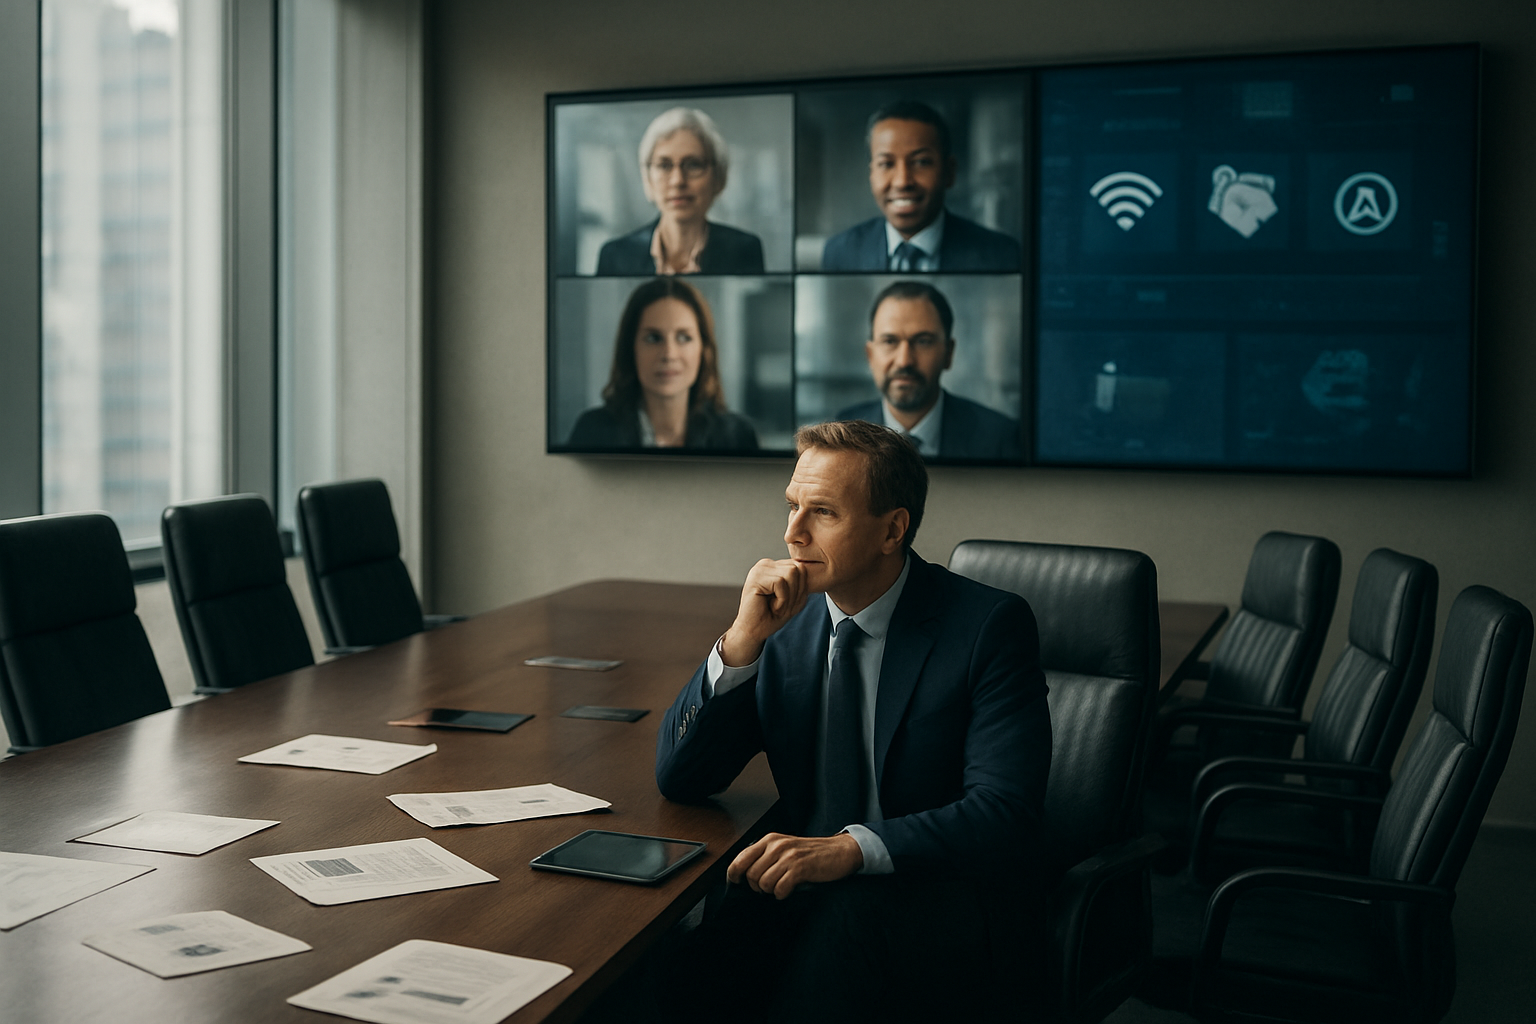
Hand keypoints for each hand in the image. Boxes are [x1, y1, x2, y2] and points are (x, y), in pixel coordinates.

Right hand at [719, 559, 807, 666]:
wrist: (753, 632)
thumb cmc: (771, 617)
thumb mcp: (794, 599)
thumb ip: (802, 584)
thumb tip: (812, 574)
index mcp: (774, 567)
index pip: (800, 566)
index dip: (801, 588)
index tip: (787, 603)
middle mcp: (766, 564)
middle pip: (798, 568)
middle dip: (796, 591)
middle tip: (782, 606)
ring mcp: (760, 569)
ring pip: (791, 573)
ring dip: (788, 597)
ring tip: (776, 606)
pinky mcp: (756, 578)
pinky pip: (781, 582)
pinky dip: (782, 599)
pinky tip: (771, 607)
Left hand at [725, 832, 862, 898]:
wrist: (839, 851)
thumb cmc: (810, 854)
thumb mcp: (784, 848)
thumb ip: (766, 857)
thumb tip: (745, 876)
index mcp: (770, 839)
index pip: (740, 858)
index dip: (734, 874)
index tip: (736, 882)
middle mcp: (777, 845)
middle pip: (751, 875)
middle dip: (758, 886)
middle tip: (771, 885)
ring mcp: (788, 856)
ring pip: (764, 884)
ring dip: (772, 890)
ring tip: (783, 885)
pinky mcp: (800, 869)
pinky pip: (780, 889)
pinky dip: (783, 894)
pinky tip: (790, 889)